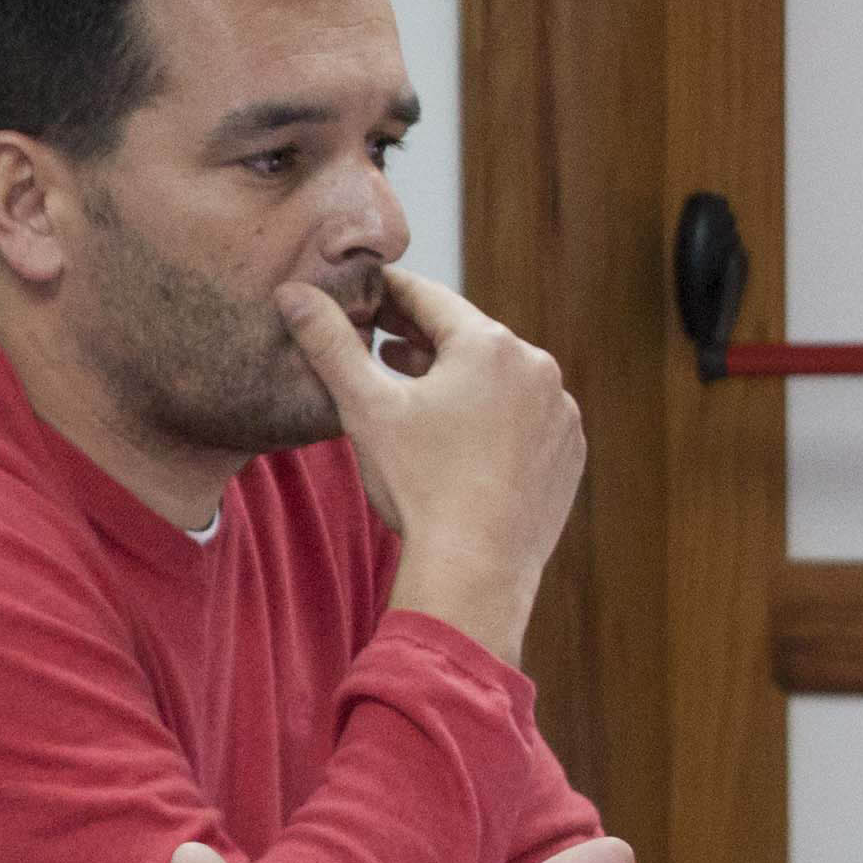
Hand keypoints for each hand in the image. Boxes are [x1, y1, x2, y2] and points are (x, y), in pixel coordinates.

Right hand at [268, 267, 582, 664]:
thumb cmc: (418, 486)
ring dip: (462, 382)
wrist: (475, 571)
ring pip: (501, 381)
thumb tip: (294, 294)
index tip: (367, 291)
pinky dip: (497, 420)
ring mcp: (560, 412)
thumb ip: (330, 344)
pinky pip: (528, 420)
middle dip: (424, 342)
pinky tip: (465, 440)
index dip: (391, 293)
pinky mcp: (568, 452)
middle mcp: (537, 367)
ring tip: (421, 396)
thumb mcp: (365, 408)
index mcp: (488, 345)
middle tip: (385, 344)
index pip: (430, 299)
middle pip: (469, 340)